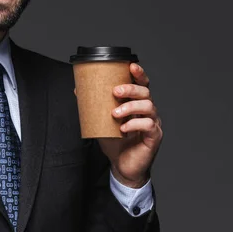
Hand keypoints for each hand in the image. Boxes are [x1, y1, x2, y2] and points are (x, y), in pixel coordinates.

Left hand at [97, 63, 162, 187]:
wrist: (122, 166)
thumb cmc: (114, 141)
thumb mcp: (101, 120)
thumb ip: (93, 106)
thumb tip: (78, 89)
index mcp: (137, 103)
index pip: (142, 83)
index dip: (139, 73)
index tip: (131, 66)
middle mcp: (148, 110)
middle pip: (146, 91)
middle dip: (130, 88)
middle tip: (115, 92)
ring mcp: (153, 122)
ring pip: (149, 106)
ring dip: (130, 107)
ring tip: (115, 114)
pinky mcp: (154, 136)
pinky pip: (149, 125)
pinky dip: (134, 124)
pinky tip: (123, 129)